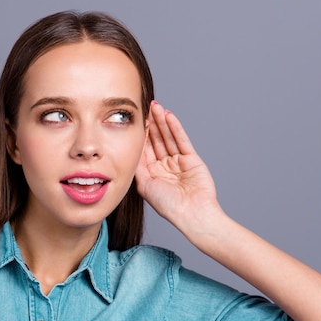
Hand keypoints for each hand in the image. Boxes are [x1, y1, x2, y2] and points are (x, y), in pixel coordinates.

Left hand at [136, 101, 220, 233]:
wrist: (192, 214)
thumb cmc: (168, 205)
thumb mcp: (145, 185)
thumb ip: (137, 166)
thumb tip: (128, 148)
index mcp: (152, 174)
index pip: (144, 149)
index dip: (140, 134)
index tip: (135, 120)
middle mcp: (164, 166)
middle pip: (156, 140)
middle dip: (151, 124)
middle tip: (146, 107)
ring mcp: (178, 162)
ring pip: (168, 137)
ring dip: (162, 122)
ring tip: (156, 106)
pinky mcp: (191, 159)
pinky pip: (181, 140)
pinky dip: (175, 128)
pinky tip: (169, 116)